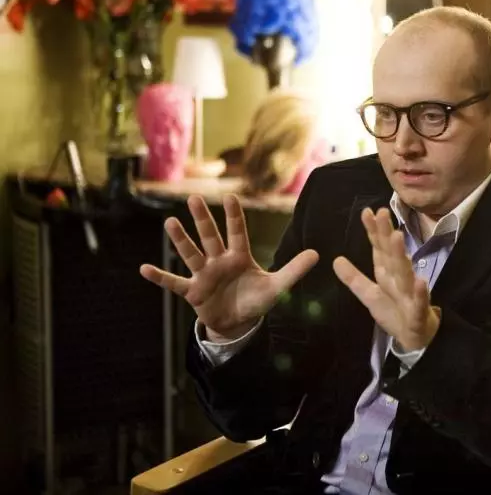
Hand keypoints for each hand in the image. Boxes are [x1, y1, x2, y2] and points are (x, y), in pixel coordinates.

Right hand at [140, 194, 318, 340]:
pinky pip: (174, 283)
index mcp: (239, 257)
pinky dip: (160, 277)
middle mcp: (219, 261)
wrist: (238, 322)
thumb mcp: (278, 286)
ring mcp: (204, 275)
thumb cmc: (256, 300)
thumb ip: (294, 270)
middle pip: (210, 237)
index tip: (229, 196)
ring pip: (191, 254)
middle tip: (193, 197)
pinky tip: (144, 268)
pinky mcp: (193, 292)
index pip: (237, 232)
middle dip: (203, 219)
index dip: (233, 216)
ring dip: (181, 240)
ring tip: (169, 222)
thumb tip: (317, 254)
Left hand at [333, 208, 439, 351]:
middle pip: (391, 253)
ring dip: (401, 255)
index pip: (379, 248)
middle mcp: (400, 278)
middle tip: (382, 212)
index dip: (373, 230)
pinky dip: (420, 292)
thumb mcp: (369, 295)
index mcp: (388, 273)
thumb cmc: (395, 312)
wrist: (417, 338)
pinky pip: (419, 302)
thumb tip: (335, 259)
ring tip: (397, 236)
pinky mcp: (418, 312)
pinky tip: (420, 282)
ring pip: (405, 272)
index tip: (367, 212)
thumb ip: (354, 278)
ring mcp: (410, 294)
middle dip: (386, 233)